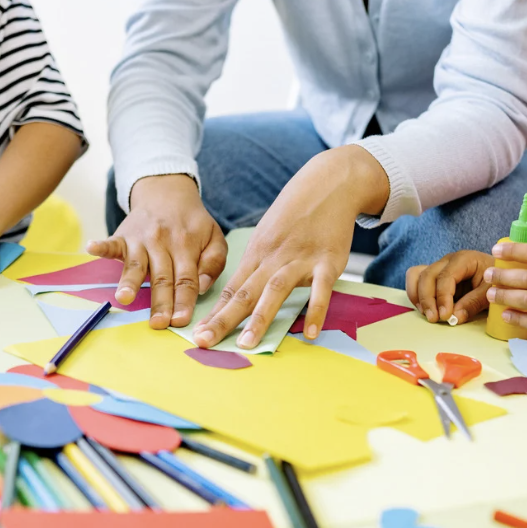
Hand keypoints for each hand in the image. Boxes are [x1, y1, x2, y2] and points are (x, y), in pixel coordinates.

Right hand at [88, 175, 225, 326]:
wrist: (167, 192)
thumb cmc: (192, 223)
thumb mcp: (214, 237)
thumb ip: (214, 262)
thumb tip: (202, 286)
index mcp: (187, 247)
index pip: (186, 279)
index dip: (183, 301)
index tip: (181, 321)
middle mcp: (163, 244)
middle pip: (162, 278)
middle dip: (160, 302)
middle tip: (158, 323)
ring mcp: (141, 240)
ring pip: (136, 265)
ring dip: (130, 281)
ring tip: (124, 297)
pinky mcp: (123, 235)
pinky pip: (111, 242)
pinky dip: (101, 246)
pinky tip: (91, 248)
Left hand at [186, 147, 385, 347]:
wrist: (329, 184)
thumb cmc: (297, 213)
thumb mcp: (268, 234)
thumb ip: (257, 264)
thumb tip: (240, 293)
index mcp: (257, 253)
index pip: (231, 288)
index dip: (214, 313)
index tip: (197, 334)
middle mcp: (273, 258)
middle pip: (244, 293)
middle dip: (223, 319)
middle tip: (204, 341)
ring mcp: (300, 259)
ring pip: (275, 291)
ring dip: (260, 318)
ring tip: (248, 343)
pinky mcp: (328, 262)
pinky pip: (321, 290)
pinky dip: (316, 311)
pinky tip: (311, 333)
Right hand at [402, 250, 495, 325]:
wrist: (499, 275)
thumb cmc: (496, 281)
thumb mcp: (490, 292)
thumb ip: (474, 303)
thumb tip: (455, 317)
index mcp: (464, 259)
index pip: (446, 277)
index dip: (443, 297)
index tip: (445, 316)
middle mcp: (447, 261)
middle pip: (427, 276)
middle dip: (428, 299)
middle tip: (434, 319)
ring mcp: (439, 267)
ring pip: (417, 276)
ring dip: (419, 297)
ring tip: (429, 314)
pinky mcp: (434, 276)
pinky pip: (416, 279)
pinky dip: (416, 294)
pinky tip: (426, 309)